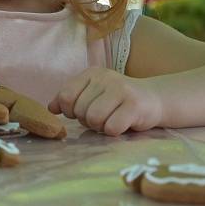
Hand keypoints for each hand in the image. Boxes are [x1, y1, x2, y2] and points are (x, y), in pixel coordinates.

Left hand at [48, 68, 162, 135]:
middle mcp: (105, 78)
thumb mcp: (92, 95)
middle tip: (102, 117)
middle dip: (87, 121)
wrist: (154, 99)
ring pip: (94, 118)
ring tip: (110, 121)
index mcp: (91, 73)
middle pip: (79, 110)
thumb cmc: (117, 101)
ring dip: (99, 127)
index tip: (82, 112)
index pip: (66, 96)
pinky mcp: (135, 105)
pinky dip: (113, 132)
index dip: (70, 111)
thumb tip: (50, 108)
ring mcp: (121, 89)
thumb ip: (70, 99)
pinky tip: (122, 124)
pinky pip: (111, 127)